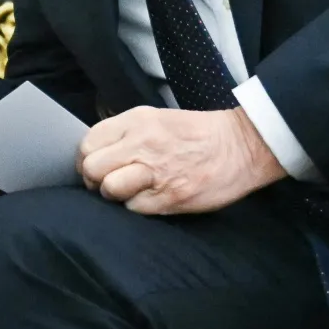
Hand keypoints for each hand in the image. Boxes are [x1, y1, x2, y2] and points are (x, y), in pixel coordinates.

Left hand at [76, 106, 284, 213]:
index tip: (95, 167)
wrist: (241, 146)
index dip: (86, 160)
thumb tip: (96, 155)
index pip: (88, 143)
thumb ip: (124, 133)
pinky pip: (134, 208)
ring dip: (115, 195)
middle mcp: (142, 144)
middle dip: (95, 180)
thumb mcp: (156, 119)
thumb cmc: (197, 134)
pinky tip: (152, 198)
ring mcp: (156, 171)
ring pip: (109, 189)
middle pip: (92, 168)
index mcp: (136, 122)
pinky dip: (138, 207)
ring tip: (130, 191)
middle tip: (108, 183)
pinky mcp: (170, 196)